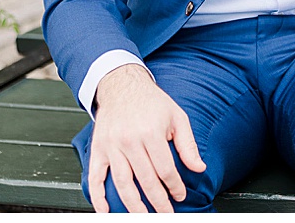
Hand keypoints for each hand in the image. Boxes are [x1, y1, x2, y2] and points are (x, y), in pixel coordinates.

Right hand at [88, 65, 205, 212]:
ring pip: (122, 182)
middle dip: (158, 201)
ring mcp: (111, 145)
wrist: (121, 85)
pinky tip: (105, 210)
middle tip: (166, 214)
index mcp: (150, 132)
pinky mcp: (98, 148)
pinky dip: (98, 196)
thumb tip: (199, 168)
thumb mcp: (177, 117)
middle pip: (145, 180)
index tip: (180, 195)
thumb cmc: (152, 102)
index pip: (165, 169)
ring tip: (143, 217)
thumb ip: (187, 144)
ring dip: (133, 205)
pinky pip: (95, 176)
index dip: (175, 186)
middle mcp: (129, 140)